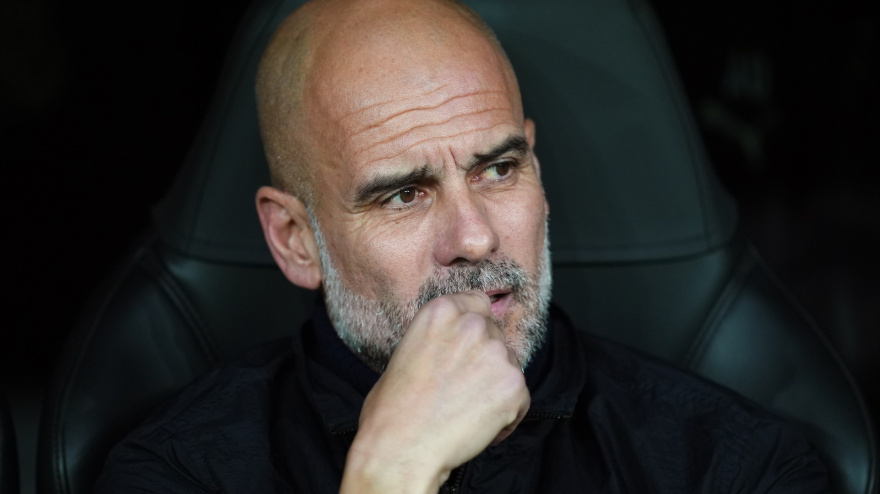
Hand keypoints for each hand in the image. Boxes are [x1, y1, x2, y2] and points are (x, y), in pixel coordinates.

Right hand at [340, 291, 529, 492]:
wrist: (401, 448)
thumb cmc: (392, 409)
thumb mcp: (407, 351)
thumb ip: (440, 338)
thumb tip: (456, 347)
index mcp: (442, 311)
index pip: (478, 303)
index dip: (476, 327)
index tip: (470, 347)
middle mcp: (473, 324)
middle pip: (496, 335)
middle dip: (486, 360)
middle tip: (463, 388)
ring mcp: (496, 353)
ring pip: (509, 366)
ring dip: (496, 387)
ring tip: (467, 412)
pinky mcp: (514, 384)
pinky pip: (520, 399)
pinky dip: (506, 416)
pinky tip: (479, 427)